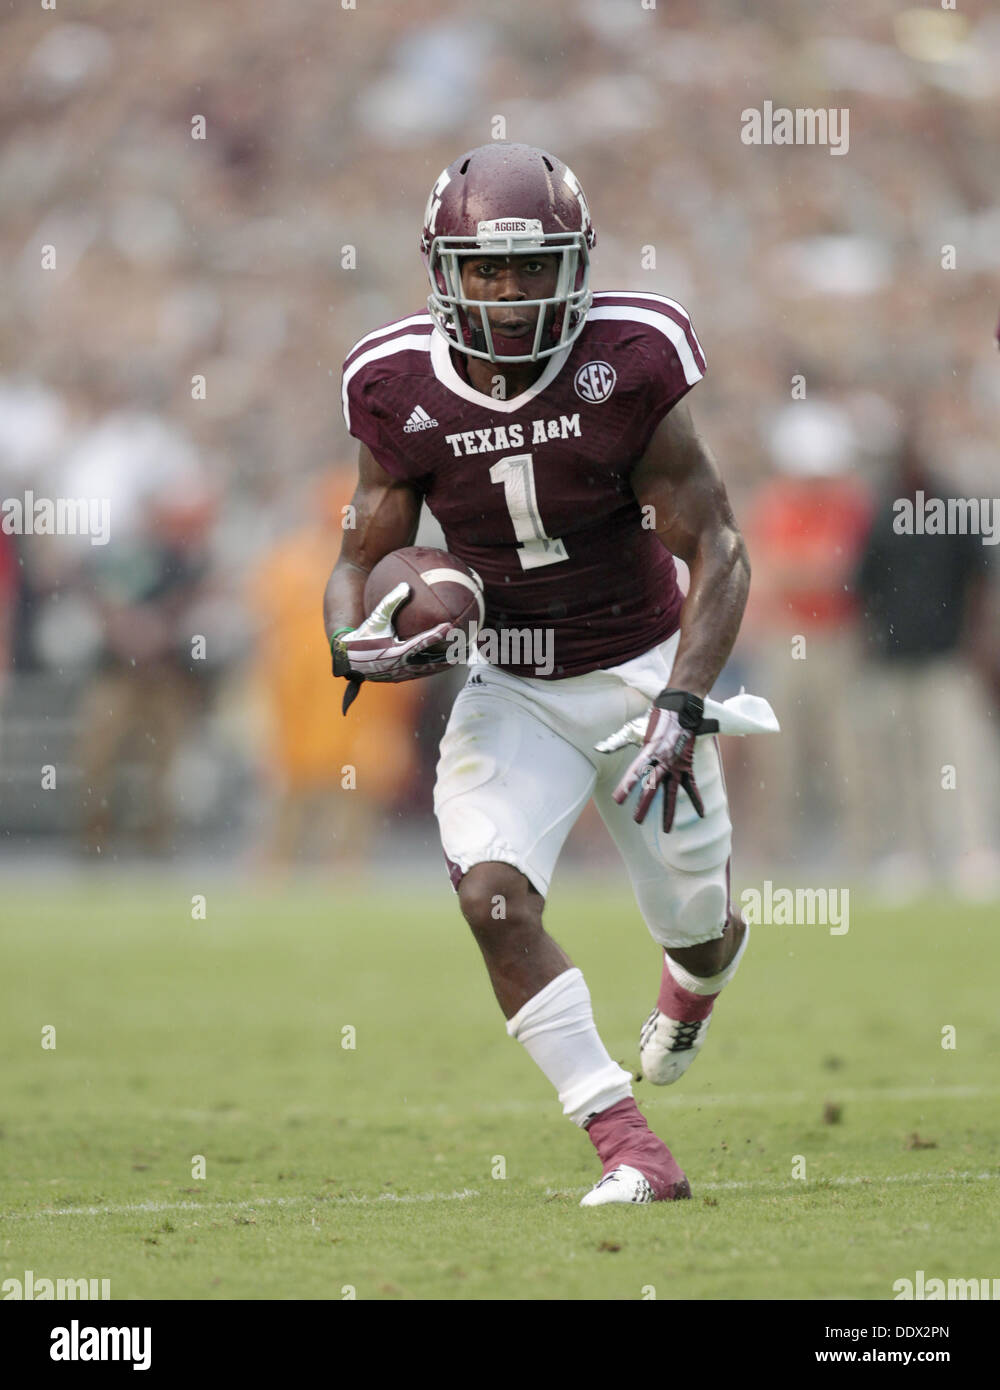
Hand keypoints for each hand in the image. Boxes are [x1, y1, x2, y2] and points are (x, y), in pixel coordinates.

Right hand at [331, 582, 454, 683]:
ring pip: (432, 670)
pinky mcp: (403, 677)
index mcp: (397, 651)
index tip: (451, 626)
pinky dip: (437, 667)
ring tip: (465, 656)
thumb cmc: (363, 636)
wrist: (349, 660)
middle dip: (452, 655)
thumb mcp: (375, 617)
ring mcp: (404, 673)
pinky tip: (448, 660)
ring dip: (448, 663)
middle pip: (433, 662)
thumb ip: (391, 601)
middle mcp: (403, 665)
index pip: (421, 642)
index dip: (437, 635)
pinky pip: (424, 672)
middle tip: (468, 646)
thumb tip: (407, 585)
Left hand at [599, 689, 706, 831]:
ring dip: (669, 812)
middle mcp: (663, 761)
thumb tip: (599, 748)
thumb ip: (616, 742)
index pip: (636, 772)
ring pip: (672, 793)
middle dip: (644, 805)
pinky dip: (697, 800)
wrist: (681, 709)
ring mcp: (677, 765)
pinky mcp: (687, 765)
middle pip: (652, 787)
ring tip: (666, 830)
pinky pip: (693, 786)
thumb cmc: (656, 719)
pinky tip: (702, 815)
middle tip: (637, 820)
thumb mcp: (633, 730)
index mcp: (649, 751)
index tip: (618, 800)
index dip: (627, 786)